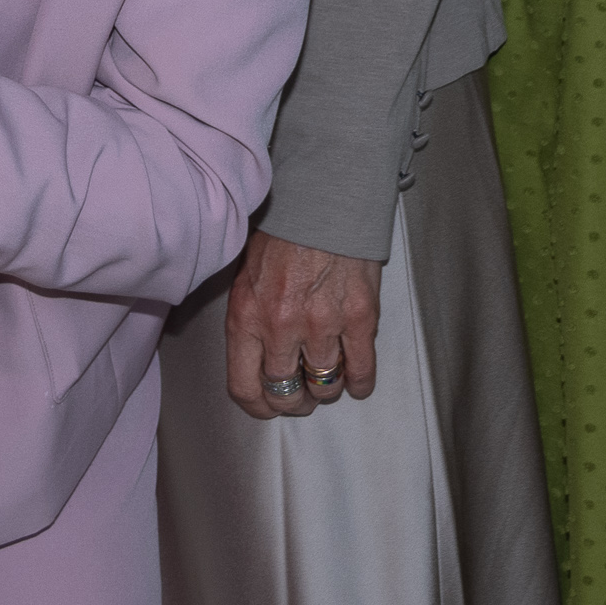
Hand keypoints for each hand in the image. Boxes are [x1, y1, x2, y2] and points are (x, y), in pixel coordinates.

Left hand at [221, 231, 381, 420]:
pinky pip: (361, 370)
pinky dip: (359, 382)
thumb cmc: (283, 233)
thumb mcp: (245, 277)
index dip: (258, 406)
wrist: (322, 198)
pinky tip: (356, 380)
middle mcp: (281, 327)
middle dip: (294, 400)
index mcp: (246, 316)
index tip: (268, 405)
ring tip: (326, 378)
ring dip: (325, 388)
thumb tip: (256, 358)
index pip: (244, 387)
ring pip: (324, 386)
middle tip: (301, 393)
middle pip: (286, 394)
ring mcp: (322, 325)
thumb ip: (249, 320)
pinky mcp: (358, 318)